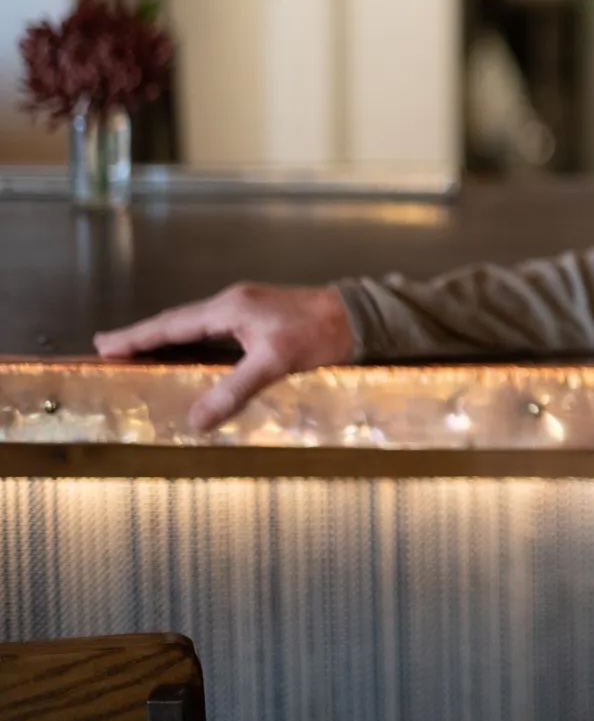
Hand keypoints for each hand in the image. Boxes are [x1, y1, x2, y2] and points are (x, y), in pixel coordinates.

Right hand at [94, 284, 356, 431]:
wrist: (360, 316)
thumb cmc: (321, 333)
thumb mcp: (274, 363)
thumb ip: (234, 390)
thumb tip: (198, 419)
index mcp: (230, 308)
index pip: (172, 324)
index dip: (138, 336)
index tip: (105, 344)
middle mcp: (234, 302)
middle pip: (178, 320)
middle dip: (144, 335)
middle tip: (110, 347)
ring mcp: (248, 306)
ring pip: (196, 322)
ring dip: (167, 336)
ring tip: (141, 351)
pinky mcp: (262, 314)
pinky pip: (213, 326)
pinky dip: (192, 337)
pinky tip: (191, 350)